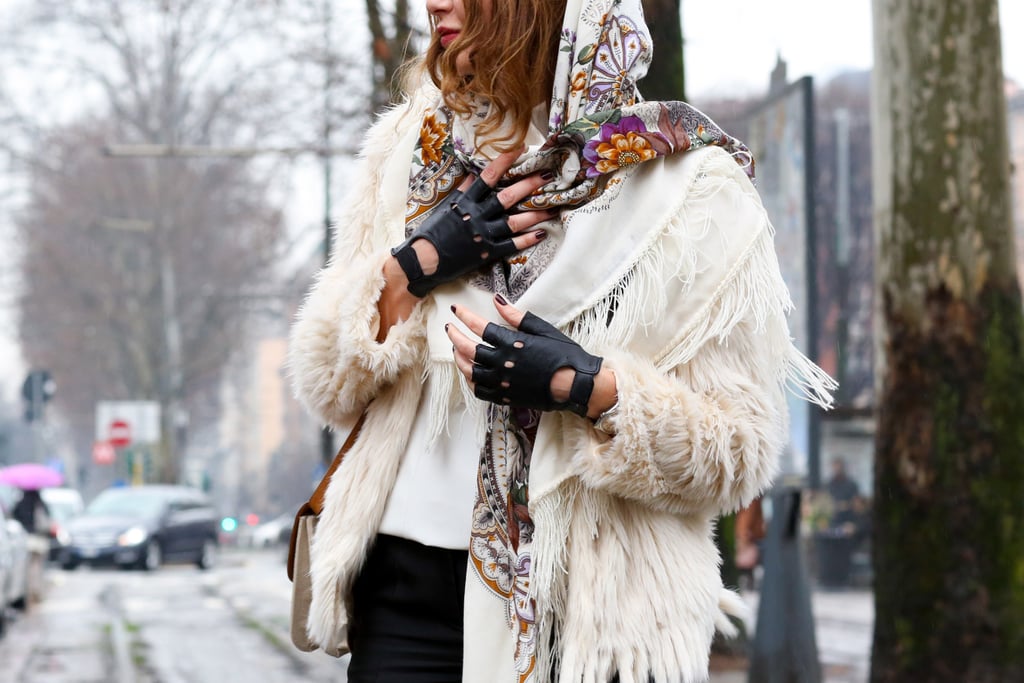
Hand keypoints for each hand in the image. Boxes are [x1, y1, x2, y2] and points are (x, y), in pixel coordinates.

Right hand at [390, 149, 553, 296]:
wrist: (424, 260)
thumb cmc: (432, 232)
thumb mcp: (446, 206)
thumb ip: (463, 190)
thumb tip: (474, 172)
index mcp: (465, 201)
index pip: (488, 176)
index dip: (505, 161)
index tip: (521, 149)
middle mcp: (476, 215)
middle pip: (508, 197)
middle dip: (529, 185)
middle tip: (548, 175)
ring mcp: (483, 234)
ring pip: (515, 221)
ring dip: (536, 214)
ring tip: (554, 208)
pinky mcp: (487, 252)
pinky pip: (512, 245)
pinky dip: (527, 239)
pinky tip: (542, 233)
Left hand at [446, 295, 610, 416]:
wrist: (575, 384)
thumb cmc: (563, 355)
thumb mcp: (542, 330)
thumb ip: (517, 316)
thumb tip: (497, 300)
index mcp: (512, 344)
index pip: (480, 327)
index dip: (466, 317)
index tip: (456, 310)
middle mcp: (503, 363)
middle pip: (468, 349)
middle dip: (455, 337)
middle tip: (449, 328)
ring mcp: (502, 382)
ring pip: (470, 371)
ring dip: (459, 359)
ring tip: (456, 350)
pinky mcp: (505, 398)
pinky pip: (479, 391)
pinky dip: (470, 381)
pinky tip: (469, 373)